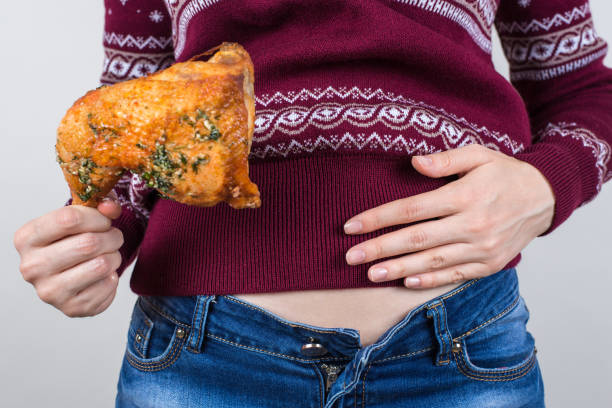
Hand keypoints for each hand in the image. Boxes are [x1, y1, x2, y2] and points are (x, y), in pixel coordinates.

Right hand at [14, 191, 123, 316]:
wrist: (72, 273)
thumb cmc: (74, 240)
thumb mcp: (82, 215)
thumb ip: (100, 203)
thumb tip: (110, 207)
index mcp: (27, 238)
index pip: (69, 219)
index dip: (97, 217)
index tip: (104, 220)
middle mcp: (31, 267)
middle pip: (88, 244)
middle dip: (111, 237)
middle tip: (114, 237)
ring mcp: (49, 291)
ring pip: (101, 265)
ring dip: (115, 257)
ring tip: (109, 255)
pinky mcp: (71, 308)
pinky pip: (108, 286)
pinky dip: (113, 277)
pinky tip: (103, 275)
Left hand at [343, 144, 554, 288]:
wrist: (545, 198)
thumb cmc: (504, 174)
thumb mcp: (479, 155)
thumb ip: (446, 159)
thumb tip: (414, 162)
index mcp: (465, 196)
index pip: (411, 209)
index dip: (378, 218)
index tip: (351, 226)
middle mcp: (472, 225)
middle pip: (415, 239)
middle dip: (379, 248)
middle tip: (350, 256)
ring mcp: (482, 248)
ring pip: (431, 261)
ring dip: (397, 269)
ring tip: (370, 274)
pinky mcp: (489, 264)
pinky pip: (454, 275)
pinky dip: (429, 281)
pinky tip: (405, 282)